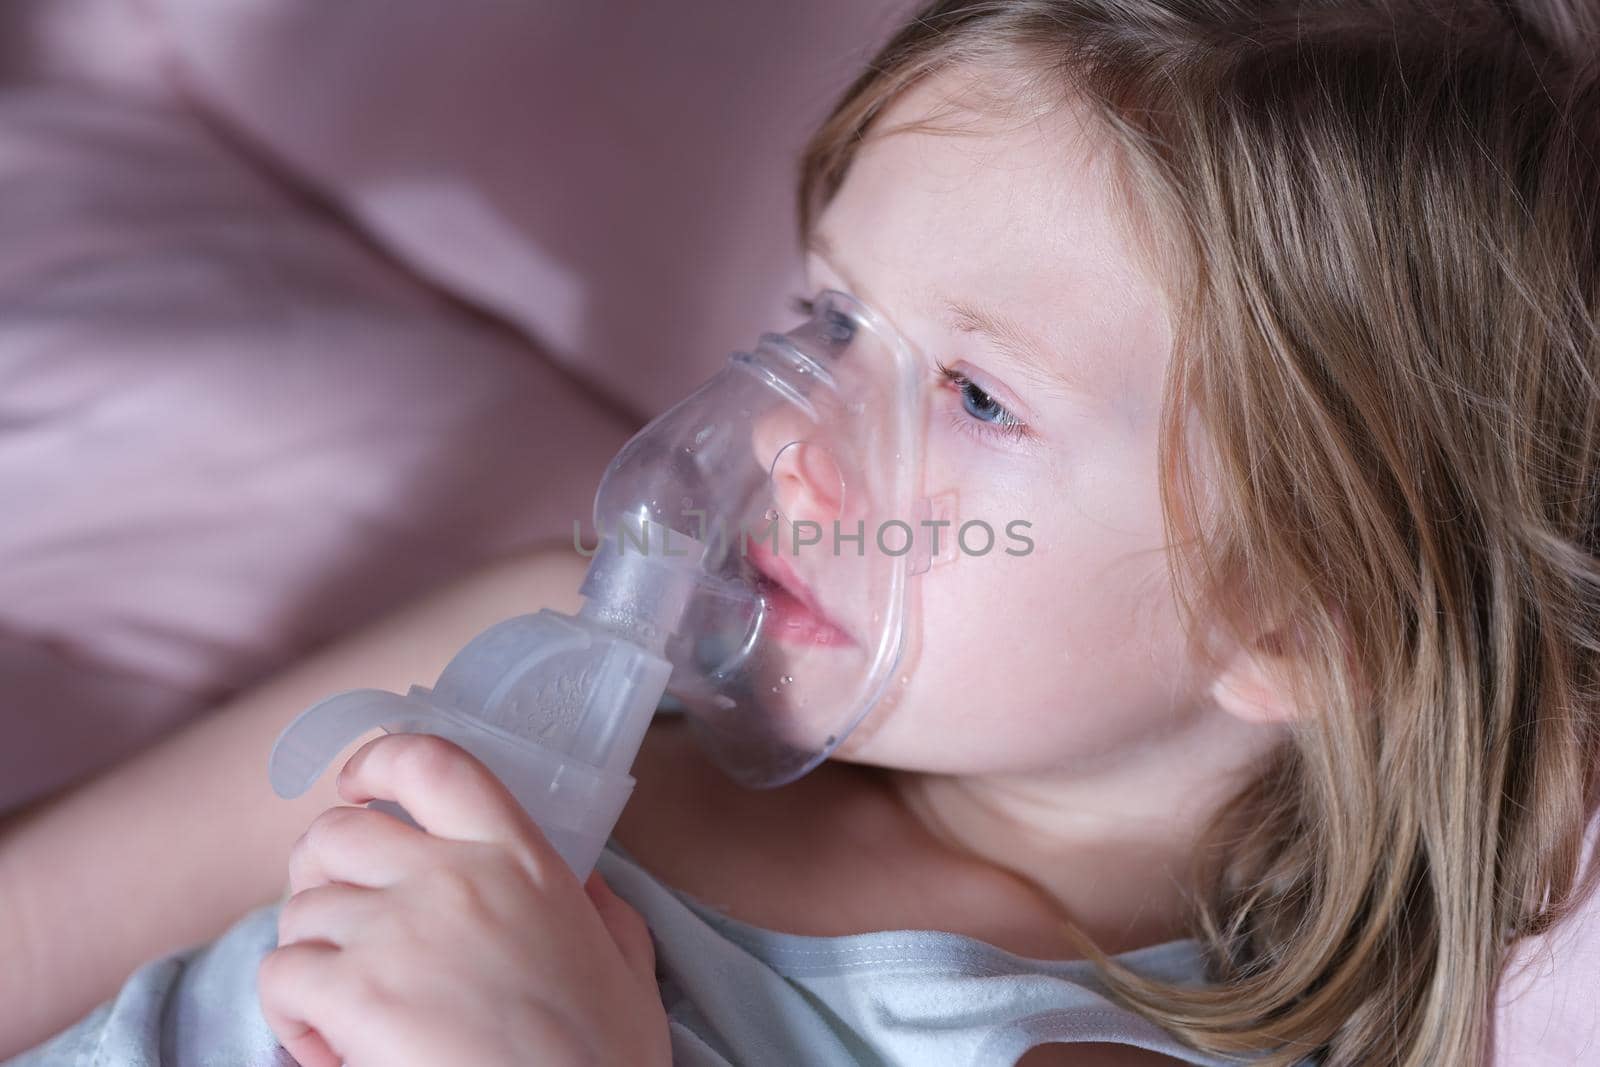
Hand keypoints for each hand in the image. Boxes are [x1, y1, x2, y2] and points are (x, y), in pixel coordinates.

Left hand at [258, 733, 669, 1066]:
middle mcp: (454, 878)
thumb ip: (597, 904)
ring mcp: (399, 932)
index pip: (431, 763)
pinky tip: (334, 1049)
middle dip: (319, 874)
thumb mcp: (625, 960)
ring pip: (299, 910)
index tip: (357, 786)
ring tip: (342, 1010)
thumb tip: (580, 881)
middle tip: (339, 922)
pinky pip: (280, 974)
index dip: (376, 761)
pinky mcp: (356, 994)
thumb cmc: (602, 1056)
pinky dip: (292, 1014)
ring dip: (309, 956)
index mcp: (520, 858)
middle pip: (336, 832)